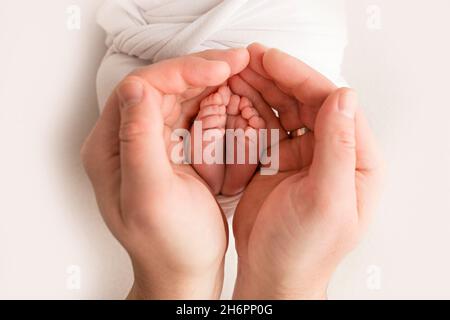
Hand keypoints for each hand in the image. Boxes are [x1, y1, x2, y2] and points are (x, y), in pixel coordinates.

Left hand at [81, 49, 248, 298]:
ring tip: (238, 75)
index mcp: (110, 148)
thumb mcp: (150, 196)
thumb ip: (139, 140)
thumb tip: (137, 88)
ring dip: (209, 83)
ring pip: (178, 96)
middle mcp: (125, 140)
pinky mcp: (171, 149)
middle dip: (199, 71)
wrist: (182, 270)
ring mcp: (150, 142)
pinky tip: (230, 96)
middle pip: (161, 86)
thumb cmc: (168, 244)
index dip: (180, 71)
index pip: (141, 89)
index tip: (217, 69)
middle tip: (236, 63)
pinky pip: (190, 113)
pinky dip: (212, 102)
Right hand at [230, 44, 383, 298]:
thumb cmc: (305, 249)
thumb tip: (344, 96)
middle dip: (278, 78)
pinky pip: (266, 128)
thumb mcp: (328, 200)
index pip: (334, 105)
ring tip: (237, 72)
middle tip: (249, 58)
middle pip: (307, 102)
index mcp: (358, 162)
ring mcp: (304, 157)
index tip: (272, 61)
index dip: (302, 78)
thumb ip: (338, 147)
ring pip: (285, 111)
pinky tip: (235, 99)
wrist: (274, 274)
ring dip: (262, 90)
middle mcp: (333, 154)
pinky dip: (251, 112)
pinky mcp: (279, 163)